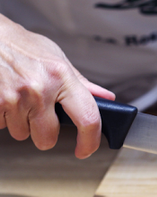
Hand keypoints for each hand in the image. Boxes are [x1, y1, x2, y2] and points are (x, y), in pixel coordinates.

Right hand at [0, 14, 114, 157]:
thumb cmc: (23, 47)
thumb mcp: (58, 60)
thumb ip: (81, 84)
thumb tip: (105, 99)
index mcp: (62, 76)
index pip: (87, 118)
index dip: (90, 140)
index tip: (86, 149)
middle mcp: (39, 88)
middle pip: (48, 138)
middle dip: (44, 132)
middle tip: (39, 114)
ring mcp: (13, 98)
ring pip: (22, 134)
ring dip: (20, 123)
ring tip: (18, 99)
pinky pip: (2, 127)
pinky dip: (3, 117)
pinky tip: (5, 98)